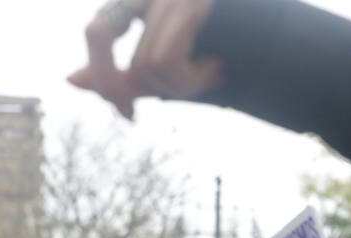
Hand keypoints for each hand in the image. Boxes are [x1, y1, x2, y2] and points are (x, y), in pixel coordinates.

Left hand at [68, 0, 222, 120]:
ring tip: (212, 76)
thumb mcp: (167, 68)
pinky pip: (166, 60)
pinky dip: (191, 80)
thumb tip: (69, 79)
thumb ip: (124, 74)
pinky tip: (217, 69)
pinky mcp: (193, 3)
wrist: (281, 44)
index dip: (101, 76)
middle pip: (98, 33)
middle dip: (115, 85)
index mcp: (140, 1)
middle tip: (133, 114)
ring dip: (178, 87)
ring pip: (143, 62)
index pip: (96, 32)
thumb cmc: (226, 54)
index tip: (127, 115)